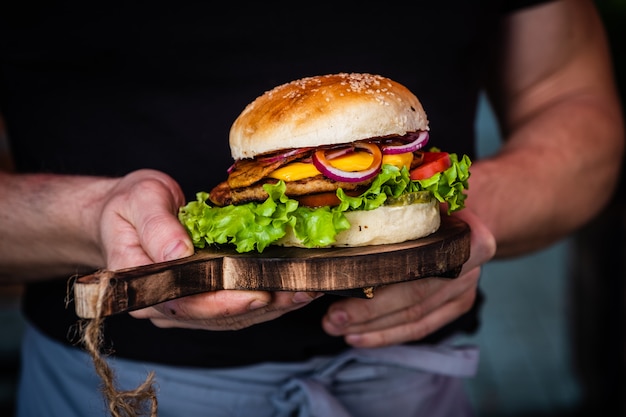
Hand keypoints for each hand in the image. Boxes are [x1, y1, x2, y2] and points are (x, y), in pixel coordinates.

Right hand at [98, 169, 319, 329]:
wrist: (123, 214)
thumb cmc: (127, 206)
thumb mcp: (138, 202)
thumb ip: (157, 227)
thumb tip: (179, 253)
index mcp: (144, 286)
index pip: (188, 303)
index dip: (225, 302)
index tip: (260, 295)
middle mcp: (165, 304)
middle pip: (217, 316)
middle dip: (262, 306)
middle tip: (299, 292)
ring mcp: (184, 305)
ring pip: (231, 317)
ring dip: (271, 307)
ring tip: (304, 292)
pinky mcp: (201, 297)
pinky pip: (234, 305)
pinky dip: (264, 299)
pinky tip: (290, 289)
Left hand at [321, 208, 495, 346]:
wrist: (467, 214)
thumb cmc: (435, 202)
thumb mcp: (422, 195)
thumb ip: (395, 204)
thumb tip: (345, 211)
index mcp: (465, 236)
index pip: (415, 262)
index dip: (377, 277)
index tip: (342, 283)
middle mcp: (469, 266)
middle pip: (413, 296)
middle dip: (368, 311)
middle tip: (332, 318)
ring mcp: (465, 289)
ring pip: (414, 318)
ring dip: (372, 327)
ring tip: (337, 328)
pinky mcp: (458, 306)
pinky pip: (420, 327)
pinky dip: (388, 334)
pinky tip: (359, 336)